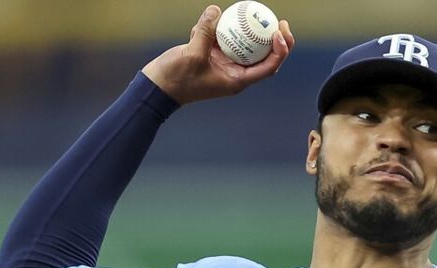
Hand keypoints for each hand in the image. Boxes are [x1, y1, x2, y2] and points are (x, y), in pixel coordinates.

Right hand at [141, 5, 294, 103]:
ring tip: (253, 13)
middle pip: (263, 56)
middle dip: (275, 40)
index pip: (269, 67)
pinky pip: (222, 39)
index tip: (280, 32)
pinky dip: (219, 29)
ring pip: (244, 46)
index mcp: (237, 80)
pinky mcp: (211, 56)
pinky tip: (211, 18)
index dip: (280, 50)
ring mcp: (224, 65)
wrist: (156, 88)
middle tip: (279, 21)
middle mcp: (235, 74)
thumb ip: (206, 32)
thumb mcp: (191, 54)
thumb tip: (216, 10)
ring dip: (248, 31)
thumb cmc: (176, 79)